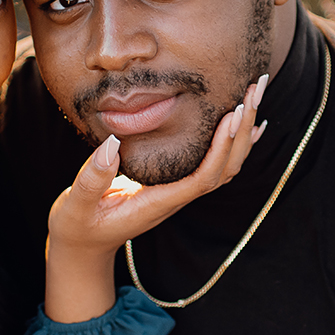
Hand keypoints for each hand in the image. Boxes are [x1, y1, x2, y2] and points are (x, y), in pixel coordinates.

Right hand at [43, 75, 266, 322]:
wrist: (82, 247)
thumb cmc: (77, 226)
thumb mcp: (77, 205)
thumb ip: (92, 179)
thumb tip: (113, 144)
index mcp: (158, 203)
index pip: (204, 177)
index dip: (222, 146)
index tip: (233, 113)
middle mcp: (176, 198)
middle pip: (225, 168)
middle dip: (243, 129)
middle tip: (255, 87)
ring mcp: (179, 192)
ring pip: (225, 165)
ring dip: (244, 130)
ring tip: (257, 91)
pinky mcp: (175, 184)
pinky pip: (215, 164)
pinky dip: (234, 142)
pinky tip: (247, 122)